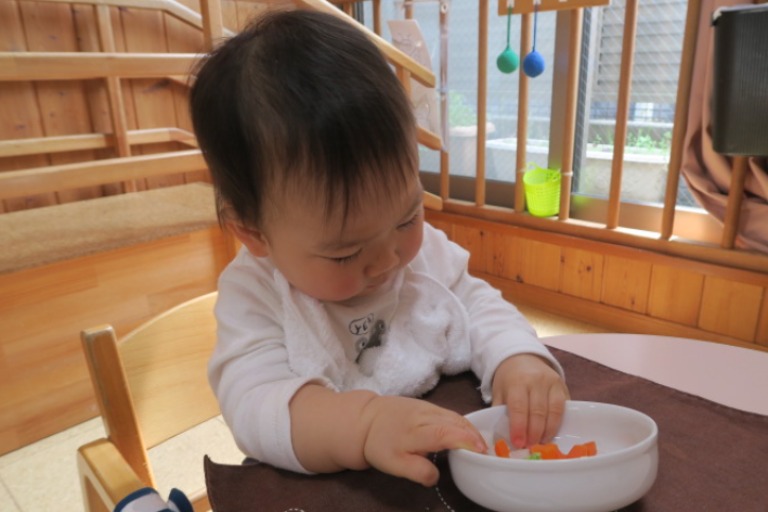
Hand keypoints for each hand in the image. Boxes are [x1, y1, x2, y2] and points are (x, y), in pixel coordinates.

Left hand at [360, 396, 486, 485]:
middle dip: (475, 436)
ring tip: (482, 445)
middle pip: (455, 422)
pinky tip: (467, 433)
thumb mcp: (394, 465)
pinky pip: (450, 413)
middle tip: (488, 452)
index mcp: (416, 431)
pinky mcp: (428, 405)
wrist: (366, 419)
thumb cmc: (380, 444)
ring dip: (471, 429)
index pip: (446, 433)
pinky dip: (462, 423)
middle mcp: (424, 416)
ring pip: (454, 416)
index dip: (466, 441)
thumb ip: (417, 471)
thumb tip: (436, 477)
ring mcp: (427, 407)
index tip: (481, 451)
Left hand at [490, 354, 568, 448]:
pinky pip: (564, 408)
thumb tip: (503, 437)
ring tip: (541, 443)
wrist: (523, 358)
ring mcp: (553, 382)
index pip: (519, 407)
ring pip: (554, 411)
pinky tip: (551, 433)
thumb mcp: (499, 391)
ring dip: (548, 431)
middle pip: (538, 412)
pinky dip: (558, 423)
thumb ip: (501, 411)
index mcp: (517, 381)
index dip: (519, 427)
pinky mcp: (563, 387)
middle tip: (530, 447)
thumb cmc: (509, 379)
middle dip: (534, 433)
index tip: (518, 443)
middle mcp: (536, 380)